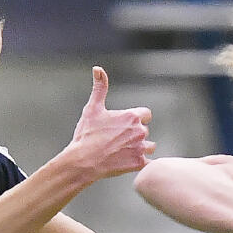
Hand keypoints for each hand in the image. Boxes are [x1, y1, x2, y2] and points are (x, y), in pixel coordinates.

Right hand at [60, 67, 153, 181]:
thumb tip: (98, 69)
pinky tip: (130, 162)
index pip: (146, 114)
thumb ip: (99, 87)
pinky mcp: (139, 163)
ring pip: (150, 146)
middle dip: (135, 134)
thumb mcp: (92, 108)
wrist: (83, 161)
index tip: (127, 124)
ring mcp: (140, 148)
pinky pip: (149, 163)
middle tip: (119, 140)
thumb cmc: (87, 135)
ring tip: (124, 151)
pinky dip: (142, 163)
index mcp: (131, 116)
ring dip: (141, 148)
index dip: (138, 119)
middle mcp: (139, 131)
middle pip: (145, 131)